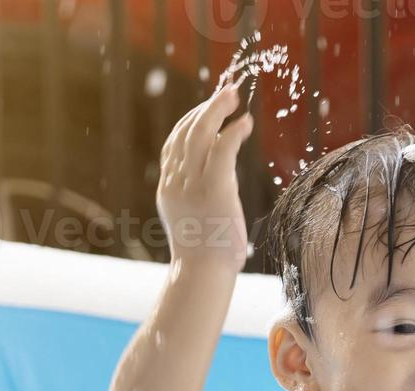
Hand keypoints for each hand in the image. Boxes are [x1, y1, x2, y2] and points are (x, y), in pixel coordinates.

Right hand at [157, 79, 254, 272]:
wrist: (202, 274)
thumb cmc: (206, 258)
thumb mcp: (196, 223)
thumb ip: (201, 201)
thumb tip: (219, 194)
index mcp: (169, 188)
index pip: (174, 144)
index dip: (190, 122)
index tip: (207, 110)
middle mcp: (176, 181)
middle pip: (185, 131)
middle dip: (206, 108)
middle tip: (226, 92)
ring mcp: (192, 183)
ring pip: (200, 133)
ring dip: (217, 110)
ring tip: (234, 95)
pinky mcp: (214, 188)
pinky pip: (222, 150)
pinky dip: (233, 132)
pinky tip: (245, 123)